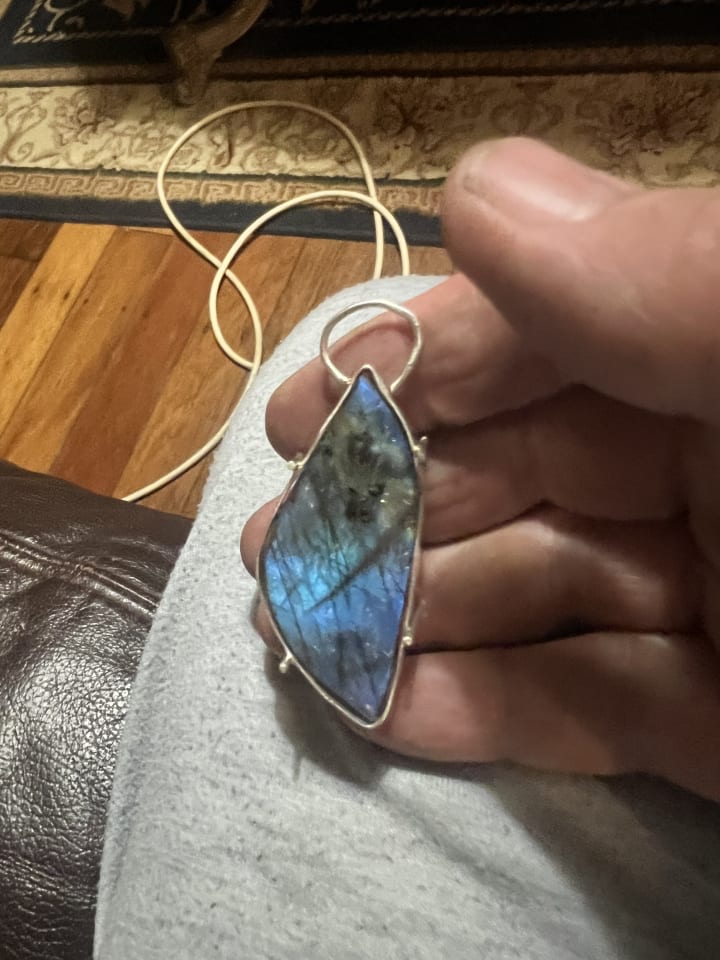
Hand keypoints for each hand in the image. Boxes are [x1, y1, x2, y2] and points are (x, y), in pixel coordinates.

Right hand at [241, 138, 719, 800]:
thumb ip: (648, 275)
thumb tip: (478, 187)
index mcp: (716, 365)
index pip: (547, 341)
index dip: (418, 365)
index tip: (301, 414)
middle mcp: (714, 471)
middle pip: (521, 472)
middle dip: (389, 505)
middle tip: (271, 547)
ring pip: (540, 593)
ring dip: (412, 614)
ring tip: (296, 633)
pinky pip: (597, 708)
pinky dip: (488, 711)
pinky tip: (383, 710)